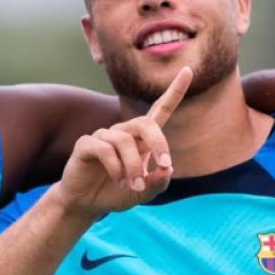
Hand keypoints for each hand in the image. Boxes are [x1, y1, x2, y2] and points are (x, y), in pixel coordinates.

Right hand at [55, 67, 188, 216]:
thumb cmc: (115, 193)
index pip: (160, 109)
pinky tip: (118, 180)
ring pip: (125, 141)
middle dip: (159, 143)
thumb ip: (157, 183)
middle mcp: (123, 133)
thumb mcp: (143, 193)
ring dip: (133, 167)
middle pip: (145, 123)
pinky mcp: (86, 144)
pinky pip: (105, 149)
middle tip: (164, 165)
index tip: (188, 70)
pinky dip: (116, 168)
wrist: (85, 204)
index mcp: (141, 140)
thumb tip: (168, 168)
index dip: (174, 91)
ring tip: (132, 186)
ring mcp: (103, 136)